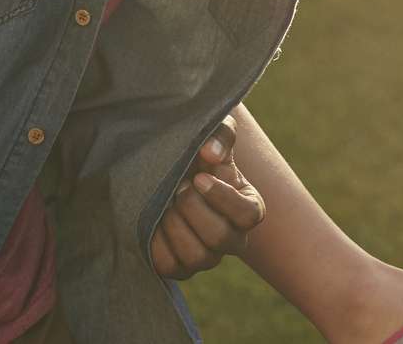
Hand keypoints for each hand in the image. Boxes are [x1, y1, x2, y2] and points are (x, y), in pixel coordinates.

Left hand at [149, 116, 265, 278]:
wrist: (172, 175)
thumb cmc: (201, 155)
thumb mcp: (214, 134)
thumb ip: (220, 134)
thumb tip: (210, 153)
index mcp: (248, 208)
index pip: (247, 215)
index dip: (222, 198)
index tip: (199, 178)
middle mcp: (233, 239)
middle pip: (220, 238)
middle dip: (193, 209)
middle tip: (177, 188)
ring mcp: (207, 257)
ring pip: (197, 257)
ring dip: (175, 226)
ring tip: (165, 203)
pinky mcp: (180, 267)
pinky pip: (170, 266)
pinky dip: (157, 243)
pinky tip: (154, 220)